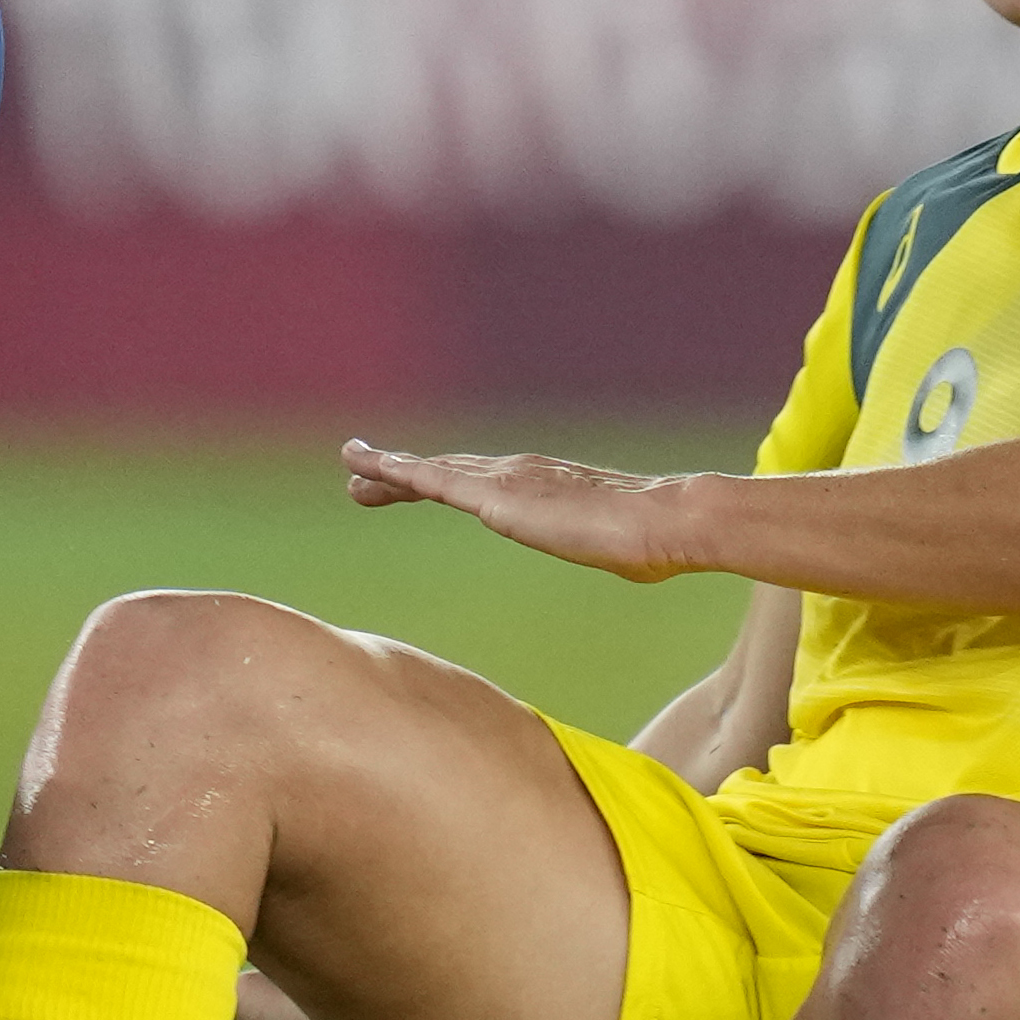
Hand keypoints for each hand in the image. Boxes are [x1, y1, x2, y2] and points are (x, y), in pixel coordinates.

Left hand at [343, 438, 714, 581]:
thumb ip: (615, 546)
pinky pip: (433, 480)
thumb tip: (641, 556)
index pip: (480, 485)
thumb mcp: (625, 549)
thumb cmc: (657, 543)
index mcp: (545, 488)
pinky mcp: (497, 497)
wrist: (667, 523)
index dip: (442, 482)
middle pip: (446, 473)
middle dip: (401, 473)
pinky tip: (370, 468)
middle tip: (360, 474)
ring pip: (431, 471)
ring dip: (387, 468)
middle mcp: (519, 474)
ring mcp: (506, 481)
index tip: (413, 485)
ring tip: (352, 463)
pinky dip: (397, 470)